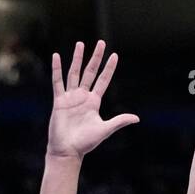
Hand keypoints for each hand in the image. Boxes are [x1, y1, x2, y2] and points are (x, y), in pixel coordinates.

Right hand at [46, 41, 138, 161]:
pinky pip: (57, 82)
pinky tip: (56, 57)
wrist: (68, 150)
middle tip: (101, 43)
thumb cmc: (86, 143)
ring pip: (74, 73)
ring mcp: (70, 97)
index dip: (109, 68)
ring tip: (80, 44)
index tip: (114, 55)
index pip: (103, 81)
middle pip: (90, 72)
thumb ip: (119, 121)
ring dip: (77, 59)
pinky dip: (57, 69)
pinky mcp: (59, 100)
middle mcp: (83, 97)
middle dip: (96, 58)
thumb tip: (137, 118)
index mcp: (94, 102)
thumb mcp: (105, 129)